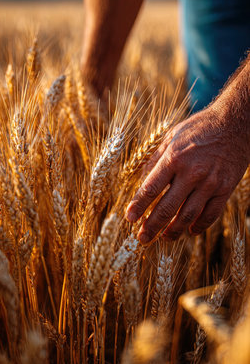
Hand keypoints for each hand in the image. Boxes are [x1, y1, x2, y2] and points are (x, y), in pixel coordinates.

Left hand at [126, 105, 247, 243]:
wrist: (234, 124)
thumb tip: (142, 180)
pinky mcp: (225, 189)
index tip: (130, 218)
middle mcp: (191, 173)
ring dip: (173, 230)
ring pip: (188, 216)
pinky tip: (190, 231)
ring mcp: (210, 183)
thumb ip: (157, 159)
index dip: (139, 206)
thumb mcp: (172, 136)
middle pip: (167, 207)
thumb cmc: (199, 129)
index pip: (151, 188)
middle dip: (152, 226)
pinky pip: (211, 214)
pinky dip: (200, 226)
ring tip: (163, 238)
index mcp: (174, 158)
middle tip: (142, 238)